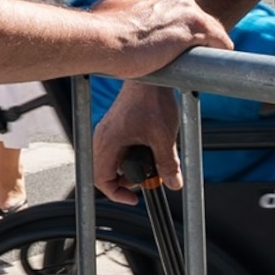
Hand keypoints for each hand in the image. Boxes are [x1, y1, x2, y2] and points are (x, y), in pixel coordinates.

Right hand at [91, 0, 229, 76]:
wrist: (103, 40)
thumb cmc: (103, 26)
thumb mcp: (114, 1)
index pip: (182, 12)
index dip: (180, 29)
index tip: (175, 43)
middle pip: (200, 20)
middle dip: (197, 36)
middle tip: (188, 57)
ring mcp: (188, 13)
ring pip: (212, 30)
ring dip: (210, 45)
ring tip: (205, 63)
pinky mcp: (195, 30)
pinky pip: (221, 41)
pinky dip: (222, 51)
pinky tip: (219, 63)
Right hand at [96, 80, 181, 201]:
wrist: (151, 77)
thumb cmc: (151, 100)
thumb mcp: (164, 138)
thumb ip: (168, 164)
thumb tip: (173, 183)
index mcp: (107, 144)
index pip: (101, 180)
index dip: (117, 194)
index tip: (135, 198)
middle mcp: (103, 139)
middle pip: (108, 172)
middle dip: (130, 179)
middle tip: (150, 176)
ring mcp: (109, 132)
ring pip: (116, 161)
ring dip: (134, 166)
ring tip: (154, 159)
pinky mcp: (117, 127)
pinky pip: (120, 149)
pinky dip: (134, 154)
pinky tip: (152, 147)